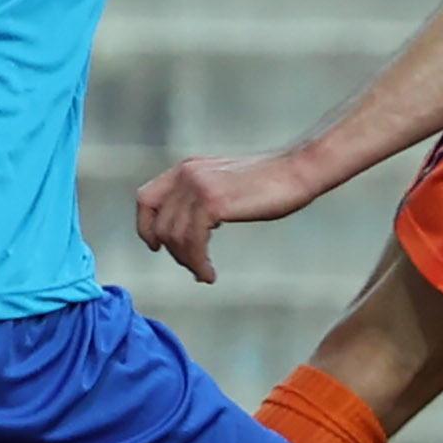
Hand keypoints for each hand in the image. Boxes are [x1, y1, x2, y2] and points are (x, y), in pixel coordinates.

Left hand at [135, 150, 319, 284]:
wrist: (297, 170)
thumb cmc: (270, 181)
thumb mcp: (224, 182)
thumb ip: (200, 196)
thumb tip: (185, 227)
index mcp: (187, 168)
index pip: (145, 198)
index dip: (145, 227)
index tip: (157, 247)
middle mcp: (187, 174)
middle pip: (158, 224)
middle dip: (173, 252)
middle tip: (194, 266)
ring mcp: (198, 187)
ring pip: (174, 237)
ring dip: (188, 262)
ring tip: (205, 273)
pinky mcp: (213, 202)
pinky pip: (192, 243)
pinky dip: (198, 263)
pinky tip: (210, 273)